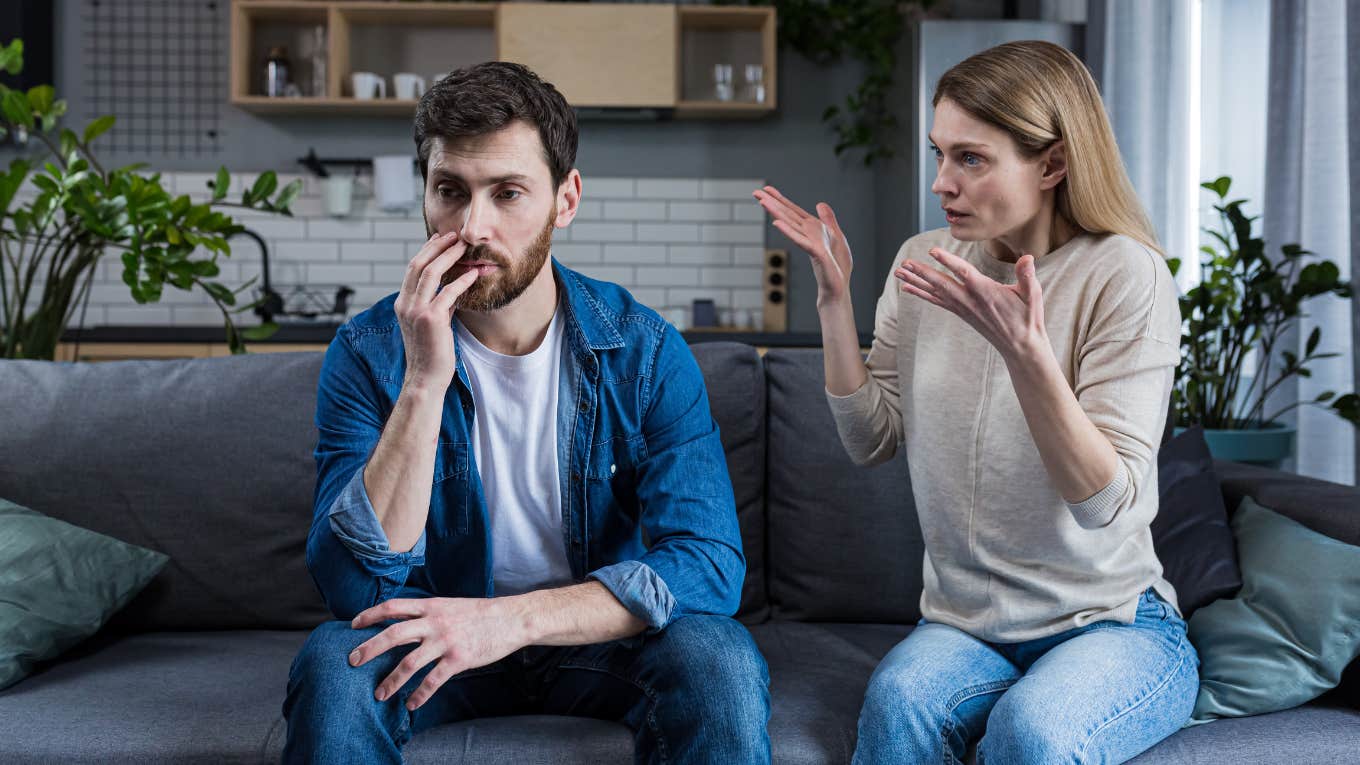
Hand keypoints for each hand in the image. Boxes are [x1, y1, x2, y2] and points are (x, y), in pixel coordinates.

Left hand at [348, 596, 527, 710]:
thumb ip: (428, 613)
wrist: (511, 619)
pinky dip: (419, 695)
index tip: (353, 624)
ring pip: (410, 663)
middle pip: (393, 634)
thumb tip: (404, 622)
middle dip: (370, 648)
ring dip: (391, 680)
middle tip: (352, 660)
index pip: (393, 607)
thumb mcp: (450, 606)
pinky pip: (433, 680)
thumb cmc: (480, 613)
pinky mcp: (459, 659)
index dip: (371, 614)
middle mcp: (435, 622)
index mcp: (431, 606)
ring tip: (379, 694)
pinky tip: (410, 704)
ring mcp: (446, 641)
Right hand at [394, 231, 479, 390]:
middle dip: (437, 246)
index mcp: (402, 304)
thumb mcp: (431, 324)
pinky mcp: (431, 319)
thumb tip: (452, 291)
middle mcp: (405, 304)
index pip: (412, 269)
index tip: (440, 238)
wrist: (425, 378)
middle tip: (454, 235)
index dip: (426, 251)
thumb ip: (438, 306)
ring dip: (448, 256)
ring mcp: (416, 311)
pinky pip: (448, 293)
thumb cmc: (431, 353)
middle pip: (418, 265)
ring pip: (430, 273)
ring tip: (463, 246)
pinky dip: (461, 281)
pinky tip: (473, 274)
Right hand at [752, 185, 852, 304]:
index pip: (793, 211)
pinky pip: (800, 240)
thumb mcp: (836, 236)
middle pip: (787, 215)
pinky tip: (777, 223)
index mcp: (812, 229)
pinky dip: (788, 231)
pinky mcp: (816, 253)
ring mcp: (809, 243)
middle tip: (755, 192)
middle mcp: (808, 234)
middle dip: (772, 203)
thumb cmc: (837, 267)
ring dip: (776, 212)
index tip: (767, 189)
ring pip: (790, 224)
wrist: (838, 288)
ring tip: (762, 201)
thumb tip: (820, 204)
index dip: (780, 199)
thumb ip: (828, 220)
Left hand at [895, 247, 1047, 361]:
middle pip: (941, 283)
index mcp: (985, 291)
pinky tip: (907, 288)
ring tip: (898, 272)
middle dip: (922, 272)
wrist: (1020, 346)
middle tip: (904, 263)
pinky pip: (936, 301)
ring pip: (935, 292)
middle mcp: (970, 300)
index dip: (948, 261)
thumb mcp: (1032, 295)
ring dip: (915, 281)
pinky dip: (921, 293)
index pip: (964, 273)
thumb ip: (1027, 276)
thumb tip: (1029, 258)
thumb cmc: (1028, 318)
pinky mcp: (961, 312)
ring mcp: (963, 307)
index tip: (933, 251)